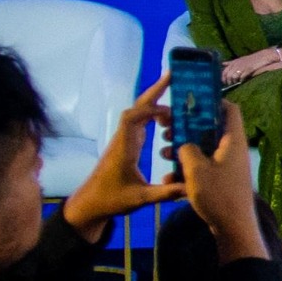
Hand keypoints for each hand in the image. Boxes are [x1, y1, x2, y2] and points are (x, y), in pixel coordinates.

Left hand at [61, 74, 187, 238]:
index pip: (132, 117)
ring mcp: (124, 140)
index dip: (150, 108)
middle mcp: (123, 138)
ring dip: (157, 103)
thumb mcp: (141, 199)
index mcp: (124, 147)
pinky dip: (154, 115)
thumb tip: (192, 187)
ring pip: (139, 113)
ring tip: (179, 100)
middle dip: (155, 91)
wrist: (90, 204)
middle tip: (174, 76)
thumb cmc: (111, 199)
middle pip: (137, 107)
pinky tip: (168, 120)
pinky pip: (141, 123)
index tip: (171, 111)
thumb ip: (166, 192)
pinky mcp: (127, 145)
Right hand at [181, 101, 265, 262]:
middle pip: (211, 129)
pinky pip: (203, 168)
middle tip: (167, 129)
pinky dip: (188, 169)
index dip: (214, 101)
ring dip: (183, 150)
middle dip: (188, 129)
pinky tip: (168, 177)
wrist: (233, 227)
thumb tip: (184, 144)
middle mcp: (233, 150)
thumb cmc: (218, 195)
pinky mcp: (222, 180)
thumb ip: (187, 149)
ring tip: (162, 153)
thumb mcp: (196, 169)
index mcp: (233, 141)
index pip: (230, 110)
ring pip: (204, 150)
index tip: (191, 101)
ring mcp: (228, 166)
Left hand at [222, 48, 281, 85]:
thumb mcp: (239, 59)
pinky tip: (242, 81)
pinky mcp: (249, 69)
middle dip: (228, 82)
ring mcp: (243, 66)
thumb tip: (222, 63)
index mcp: (234, 62)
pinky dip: (241, 80)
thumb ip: (230, 62)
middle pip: (228, 75)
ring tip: (236, 83)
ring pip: (234, 77)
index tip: (224, 82)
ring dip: (234, 82)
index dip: (223, 78)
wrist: (263, 56)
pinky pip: (242, 77)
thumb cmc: (251, 59)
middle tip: (230, 85)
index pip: (224, 71)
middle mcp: (237, 64)